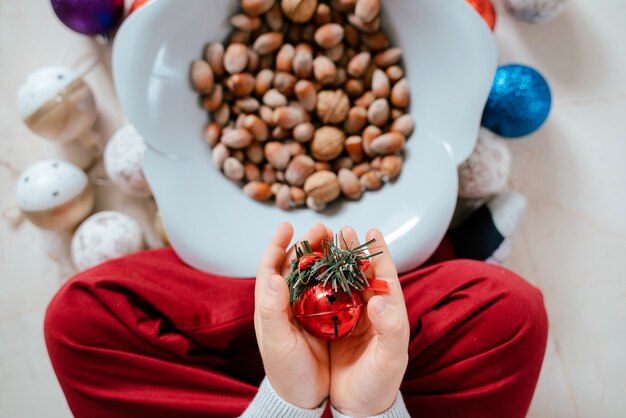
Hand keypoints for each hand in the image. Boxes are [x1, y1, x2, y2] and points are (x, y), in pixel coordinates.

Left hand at [254, 222, 331, 408]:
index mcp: (270, 306)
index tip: (287, 227)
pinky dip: (341, 277)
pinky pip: (334, 292)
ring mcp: (308, 311)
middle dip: (309, 245)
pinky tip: (352, 268)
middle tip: (323, 228)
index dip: (277, 246)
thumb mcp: (277, 343)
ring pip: (317, 276)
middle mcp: (288, 304)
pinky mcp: (326, 320)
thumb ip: (273, 311)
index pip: (270, 268)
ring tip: (338, 240)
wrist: (304, 398)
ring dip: (326, 256)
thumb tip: (274, 277)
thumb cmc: (286, 372)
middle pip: (296, 266)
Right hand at [329, 227, 409, 415]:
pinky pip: (320, 299)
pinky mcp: (329, 326)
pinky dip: (314, 282)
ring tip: (321, 240)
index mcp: (389, 312)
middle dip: (350, 250)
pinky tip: (305, 271)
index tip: (372, 231)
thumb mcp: (390, 359)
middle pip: (358, 273)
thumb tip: (379, 298)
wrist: (358, 407)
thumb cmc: (380, 384)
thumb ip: (390, 328)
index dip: (379, 253)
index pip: (385, 276)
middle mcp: (368, 310)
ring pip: (338, 282)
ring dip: (329, 261)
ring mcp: (348, 317)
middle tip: (340, 229)